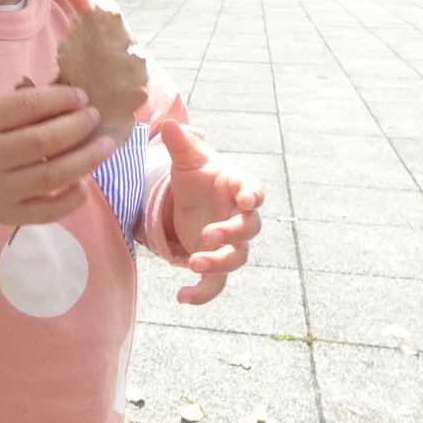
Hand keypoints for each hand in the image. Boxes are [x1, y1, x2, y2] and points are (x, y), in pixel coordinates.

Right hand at [0, 86, 116, 245]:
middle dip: (78, 126)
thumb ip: (21, 106)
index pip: (27, 105)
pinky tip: (85, 182)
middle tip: (95, 117)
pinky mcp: (10, 216)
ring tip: (104, 146)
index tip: (82, 97)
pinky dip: (73, 198)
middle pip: (44, 141)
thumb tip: (72, 98)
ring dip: (86, 159)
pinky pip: (49, 211)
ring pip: (52, 175)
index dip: (60, 99)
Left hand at [162, 118, 262, 305]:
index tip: (248, 200)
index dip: (252, 196)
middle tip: (209, 236)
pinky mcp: (215, 262)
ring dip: (218, 264)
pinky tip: (182, 298)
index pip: (253, 191)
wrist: (192, 200)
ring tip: (194, 264)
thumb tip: (169, 124)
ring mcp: (230, 243)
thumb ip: (180, 144)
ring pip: (235, 259)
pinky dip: (201, 294)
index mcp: (238, 187)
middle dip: (231, 235)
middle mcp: (239, 217)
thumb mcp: (186, 160)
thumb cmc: (196, 176)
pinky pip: (215, 284)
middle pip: (248, 230)